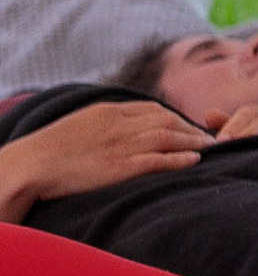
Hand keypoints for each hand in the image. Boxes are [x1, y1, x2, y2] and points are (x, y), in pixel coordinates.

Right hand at [0, 101, 210, 222]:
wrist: (31, 165)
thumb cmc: (51, 148)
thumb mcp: (80, 124)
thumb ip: (103, 122)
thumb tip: (121, 126)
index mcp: (108, 111)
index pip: (151, 109)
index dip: (173, 117)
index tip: (187, 125)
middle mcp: (119, 124)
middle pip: (165, 120)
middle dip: (189, 128)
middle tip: (208, 136)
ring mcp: (121, 145)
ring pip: (168, 137)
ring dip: (192, 141)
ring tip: (209, 147)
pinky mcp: (121, 166)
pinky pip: (159, 159)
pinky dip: (180, 158)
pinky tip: (194, 160)